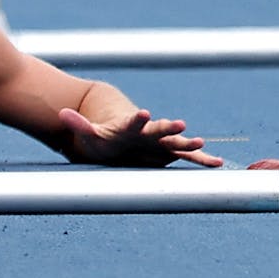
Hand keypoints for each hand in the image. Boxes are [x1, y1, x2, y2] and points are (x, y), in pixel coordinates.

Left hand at [59, 106, 223, 168]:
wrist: (117, 133)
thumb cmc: (102, 136)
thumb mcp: (87, 133)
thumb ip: (77, 124)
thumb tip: (61, 114)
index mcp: (129, 126)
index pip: (133, 121)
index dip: (137, 118)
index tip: (144, 113)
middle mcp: (147, 132)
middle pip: (159, 129)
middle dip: (169, 128)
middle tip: (181, 125)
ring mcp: (159, 142)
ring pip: (176, 143)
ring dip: (188, 144)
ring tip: (202, 144)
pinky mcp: (167, 152)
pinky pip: (187, 157)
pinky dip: (200, 160)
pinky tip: (217, 164)